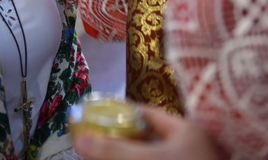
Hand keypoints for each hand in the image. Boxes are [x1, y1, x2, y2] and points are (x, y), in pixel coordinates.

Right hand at [73, 106, 219, 159]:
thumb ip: (114, 150)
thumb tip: (79, 139)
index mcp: (186, 133)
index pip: (148, 114)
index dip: (121, 112)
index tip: (96, 115)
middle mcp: (188, 150)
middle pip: (146, 140)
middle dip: (119, 140)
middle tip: (93, 139)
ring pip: (149, 157)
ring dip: (124, 156)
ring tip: (98, 154)